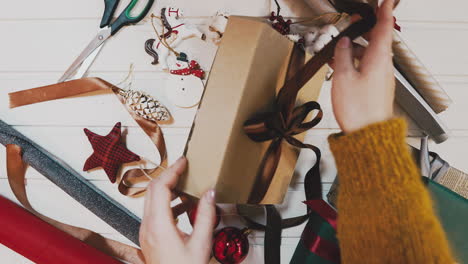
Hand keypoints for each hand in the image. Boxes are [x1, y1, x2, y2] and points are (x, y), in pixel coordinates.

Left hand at [140, 157, 215, 263]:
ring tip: (186, 186)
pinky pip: (153, 211)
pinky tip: (182, 207)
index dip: (172, 170)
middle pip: (152, 190)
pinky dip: (166, 202)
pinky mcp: (148, 237)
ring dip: (167, 189)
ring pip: (151, 200)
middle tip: (183, 168)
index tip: (183, 161)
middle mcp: (147, 226)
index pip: (161, 187)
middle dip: (168, 175)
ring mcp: (145, 232)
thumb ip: (206, 216)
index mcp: (159, 225)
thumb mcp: (201, 243)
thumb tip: (210, 194)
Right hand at [331, 0, 394, 132]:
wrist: (367, 135)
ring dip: (356, 48)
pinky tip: (341, 66)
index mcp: (378, 59)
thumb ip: (342, 56)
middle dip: (365, 29)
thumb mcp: (343, 77)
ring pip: (370, 55)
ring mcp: (381, 78)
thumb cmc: (358, 110)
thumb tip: (342, 43)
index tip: (383, 3)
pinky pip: (367, 67)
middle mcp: (383, 66)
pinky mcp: (376, 88)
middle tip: (354, 22)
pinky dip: (355, 62)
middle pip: (377, 40)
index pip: (384, 28)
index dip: (383, 12)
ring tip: (338, 50)